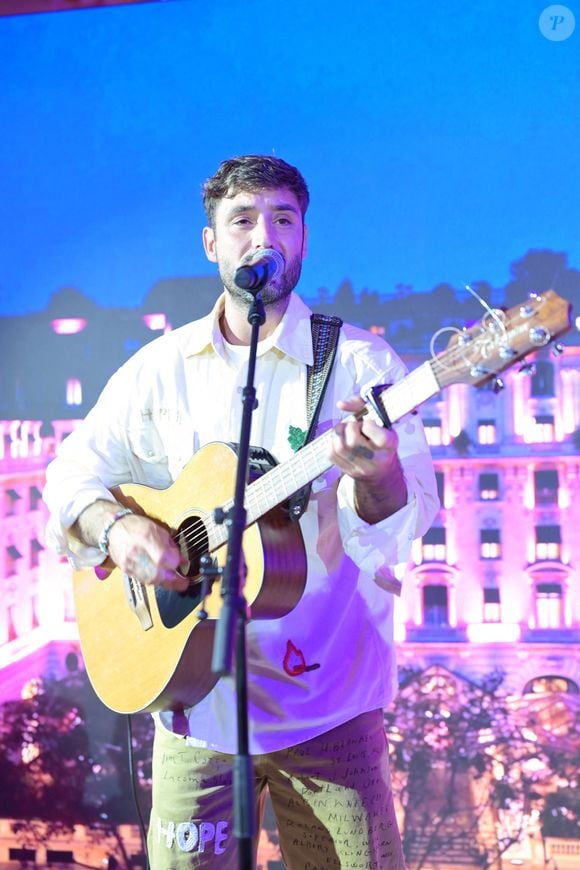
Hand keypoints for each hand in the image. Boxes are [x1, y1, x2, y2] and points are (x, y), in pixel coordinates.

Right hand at [107, 513, 188, 590]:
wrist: (113, 529)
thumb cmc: (136, 527)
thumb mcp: (157, 529)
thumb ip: (170, 545)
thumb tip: (181, 559)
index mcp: (146, 537)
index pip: (163, 557)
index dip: (175, 563)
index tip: (183, 563)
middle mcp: (137, 552)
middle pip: (156, 573)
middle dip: (173, 581)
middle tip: (183, 583)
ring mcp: (130, 563)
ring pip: (150, 580)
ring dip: (165, 583)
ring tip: (175, 583)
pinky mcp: (126, 570)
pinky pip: (143, 580)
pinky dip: (155, 581)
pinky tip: (162, 579)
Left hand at [329, 395, 407, 522]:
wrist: (381, 470)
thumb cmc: (381, 441)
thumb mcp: (382, 421)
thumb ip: (363, 405)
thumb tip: (341, 404)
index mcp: (389, 445)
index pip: (374, 433)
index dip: (367, 424)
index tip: (369, 422)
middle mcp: (376, 459)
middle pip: (353, 440)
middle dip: (350, 427)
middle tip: (355, 425)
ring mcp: (362, 468)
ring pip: (339, 447)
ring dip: (339, 433)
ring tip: (346, 430)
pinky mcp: (349, 472)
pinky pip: (331, 454)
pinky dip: (333, 442)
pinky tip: (341, 439)